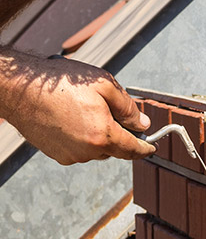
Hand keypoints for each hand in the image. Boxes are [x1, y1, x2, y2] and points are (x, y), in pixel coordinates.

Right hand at [0, 49, 155, 164]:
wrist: (19, 89)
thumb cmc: (60, 83)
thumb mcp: (104, 85)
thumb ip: (128, 108)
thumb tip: (142, 124)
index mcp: (103, 136)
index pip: (133, 150)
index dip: (145, 148)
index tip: (152, 147)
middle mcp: (87, 151)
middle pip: (115, 149)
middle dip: (118, 134)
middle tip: (109, 111)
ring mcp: (71, 155)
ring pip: (96, 149)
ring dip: (98, 135)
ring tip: (84, 110)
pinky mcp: (57, 155)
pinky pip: (79, 149)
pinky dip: (82, 137)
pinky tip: (71, 118)